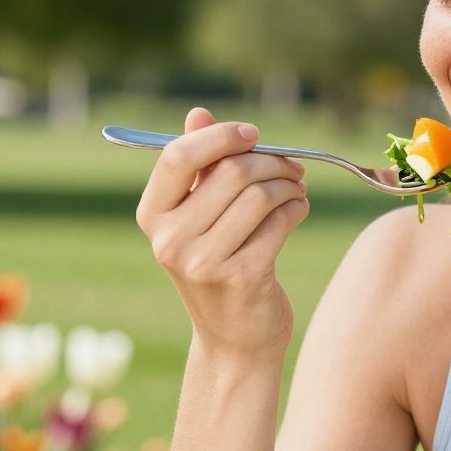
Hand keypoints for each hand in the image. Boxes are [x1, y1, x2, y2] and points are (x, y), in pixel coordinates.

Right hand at [135, 107, 308, 356]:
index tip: (253, 135)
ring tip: (297, 190)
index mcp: (152, 215)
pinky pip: (279, 223)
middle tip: (292, 167)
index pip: (178, 156)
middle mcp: (170, 239)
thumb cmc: (219, 265)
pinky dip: (296, 210)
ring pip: (260, 196)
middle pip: (230, 173)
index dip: (220, 137)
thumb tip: (199, 112)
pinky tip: (297, 211)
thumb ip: (199, 165)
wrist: (234, 338)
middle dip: (271, 162)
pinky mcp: (241, 277)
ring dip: (289, 186)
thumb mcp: (199, 217)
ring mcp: (204, 262)